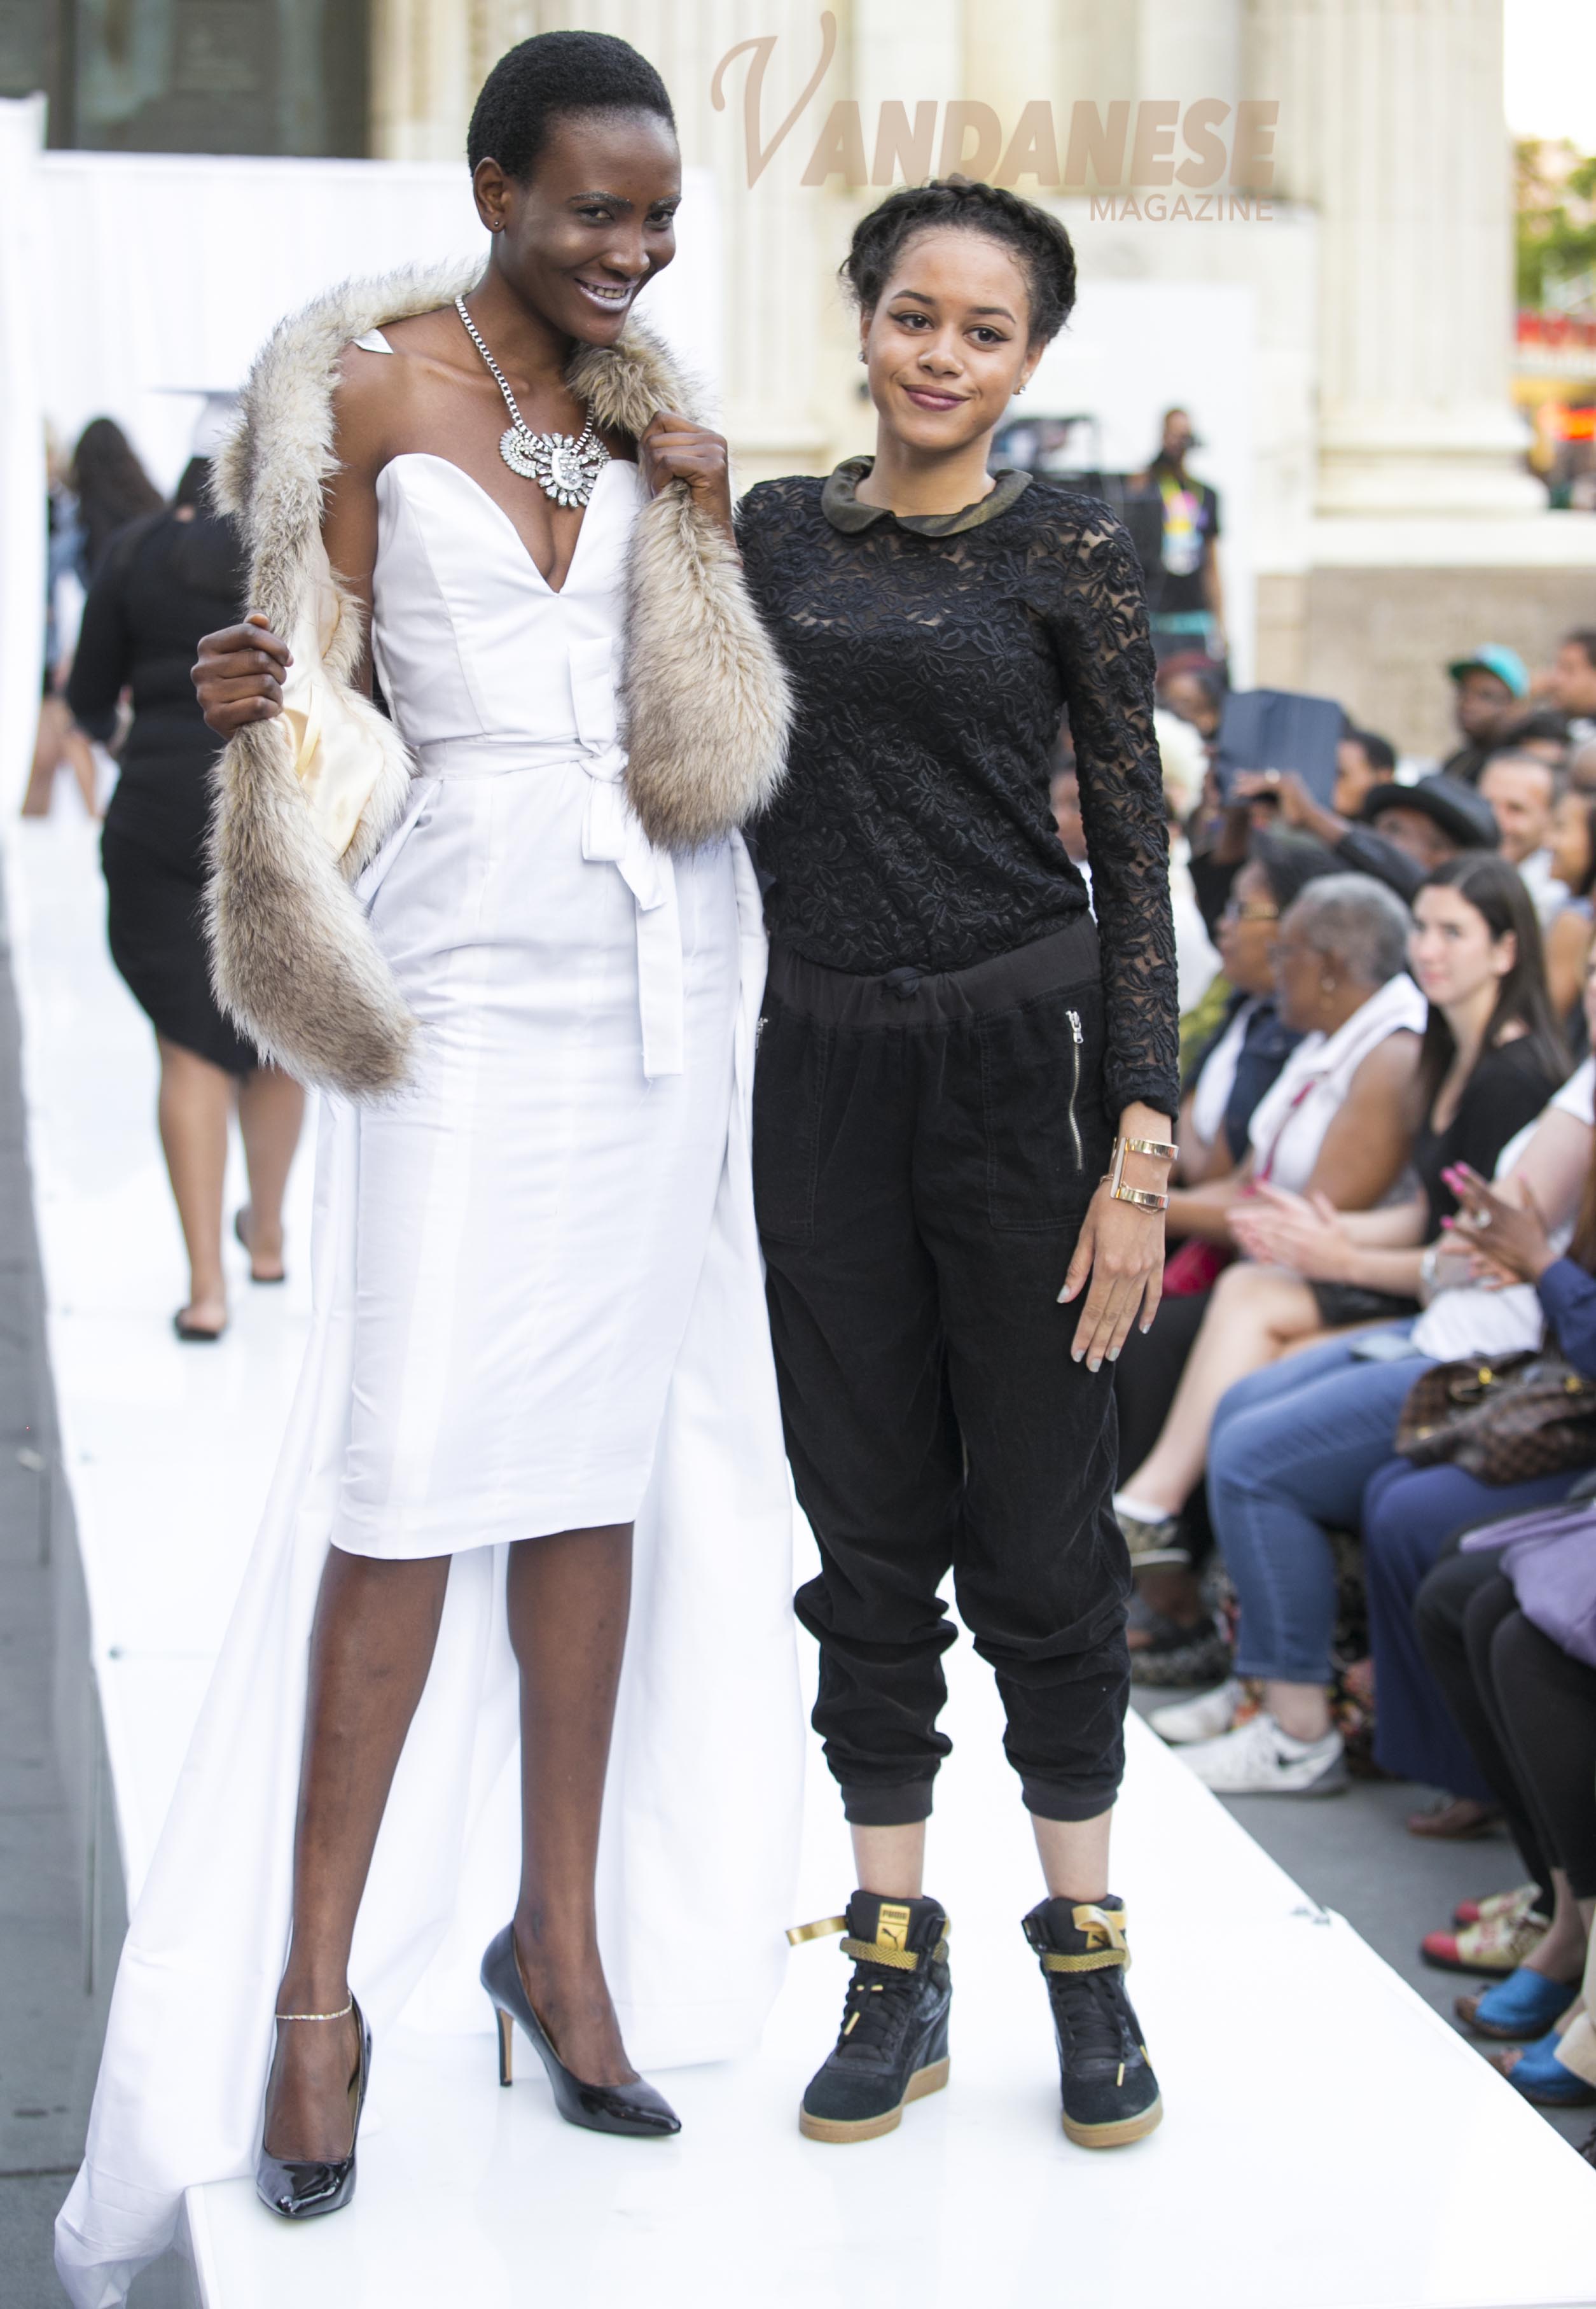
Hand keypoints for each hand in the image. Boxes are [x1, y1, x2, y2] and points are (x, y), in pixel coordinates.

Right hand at [193, 613, 290, 737]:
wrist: (241, 724)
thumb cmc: (247, 683)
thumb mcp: (250, 655)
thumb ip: (253, 633)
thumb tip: (260, 618)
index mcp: (207, 646)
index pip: (248, 632)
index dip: (276, 644)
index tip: (288, 658)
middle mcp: (201, 669)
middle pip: (259, 659)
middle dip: (279, 672)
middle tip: (280, 682)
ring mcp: (205, 694)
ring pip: (263, 683)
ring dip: (277, 693)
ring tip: (273, 697)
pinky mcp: (215, 717)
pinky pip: (258, 705)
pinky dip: (272, 708)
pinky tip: (269, 710)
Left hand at [639, 409, 734, 541]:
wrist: (707, 535)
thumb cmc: (683, 504)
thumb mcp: (671, 469)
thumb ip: (662, 445)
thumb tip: (644, 433)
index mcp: (705, 435)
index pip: (661, 418)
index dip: (649, 442)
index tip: (657, 469)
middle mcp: (713, 438)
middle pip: (656, 435)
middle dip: (650, 465)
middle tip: (662, 486)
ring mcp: (715, 451)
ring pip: (659, 450)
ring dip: (655, 476)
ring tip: (668, 491)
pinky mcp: (712, 467)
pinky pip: (668, 463)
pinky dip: (660, 481)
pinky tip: (670, 493)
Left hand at [1058, 1182, 1164, 1370]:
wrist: (1142, 1182)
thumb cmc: (1108, 1201)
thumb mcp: (1086, 1232)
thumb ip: (1077, 1268)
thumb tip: (1064, 1298)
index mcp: (1108, 1267)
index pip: (1093, 1310)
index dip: (1084, 1334)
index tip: (1077, 1354)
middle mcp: (1129, 1273)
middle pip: (1112, 1317)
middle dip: (1100, 1344)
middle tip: (1092, 1366)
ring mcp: (1146, 1270)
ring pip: (1131, 1312)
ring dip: (1120, 1336)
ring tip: (1110, 1356)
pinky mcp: (1157, 1263)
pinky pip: (1153, 1295)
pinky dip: (1147, 1314)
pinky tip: (1140, 1330)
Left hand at [1228, 1184, 1351, 1279]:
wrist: (1350, 1264)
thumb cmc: (1343, 1243)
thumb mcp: (1336, 1223)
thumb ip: (1324, 1208)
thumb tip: (1316, 1194)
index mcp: (1308, 1226)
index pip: (1280, 1220)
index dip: (1263, 1217)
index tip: (1249, 1215)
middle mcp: (1300, 1238)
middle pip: (1272, 1231)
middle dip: (1253, 1227)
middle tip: (1236, 1224)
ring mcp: (1298, 1253)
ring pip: (1272, 1245)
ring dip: (1254, 1240)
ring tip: (1240, 1237)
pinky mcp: (1298, 1265)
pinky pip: (1278, 1260)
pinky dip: (1264, 1255)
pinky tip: (1254, 1253)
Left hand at [1231, 768, 1340, 838]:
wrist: (1312, 823)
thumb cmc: (1298, 821)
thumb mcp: (1276, 813)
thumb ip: (1265, 808)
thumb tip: (1251, 807)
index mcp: (1288, 782)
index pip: (1267, 779)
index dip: (1253, 779)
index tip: (1239, 781)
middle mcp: (1289, 777)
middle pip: (1264, 776)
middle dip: (1248, 779)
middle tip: (1235, 780)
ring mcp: (1289, 779)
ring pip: (1264, 780)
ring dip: (1249, 785)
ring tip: (1237, 790)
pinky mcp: (1287, 784)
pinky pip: (1266, 784)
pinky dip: (1255, 788)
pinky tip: (1245, 793)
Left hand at [1444, 1164, 1557, 1284]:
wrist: (1540, 1261)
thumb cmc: (1538, 1236)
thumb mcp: (1534, 1211)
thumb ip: (1527, 1192)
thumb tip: (1522, 1174)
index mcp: (1504, 1208)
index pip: (1484, 1189)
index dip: (1470, 1177)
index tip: (1458, 1166)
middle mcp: (1496, 1217)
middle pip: (1474, 1197)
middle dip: (1460, 1184)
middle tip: (1445, 1173)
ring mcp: (1491, 1231)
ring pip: (1472, 1212)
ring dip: (1461, 1201)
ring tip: (1449, 1190)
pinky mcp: (1488, 1246)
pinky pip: (1469, 1236)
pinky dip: (1458, 1229)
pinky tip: (1445, 1221)